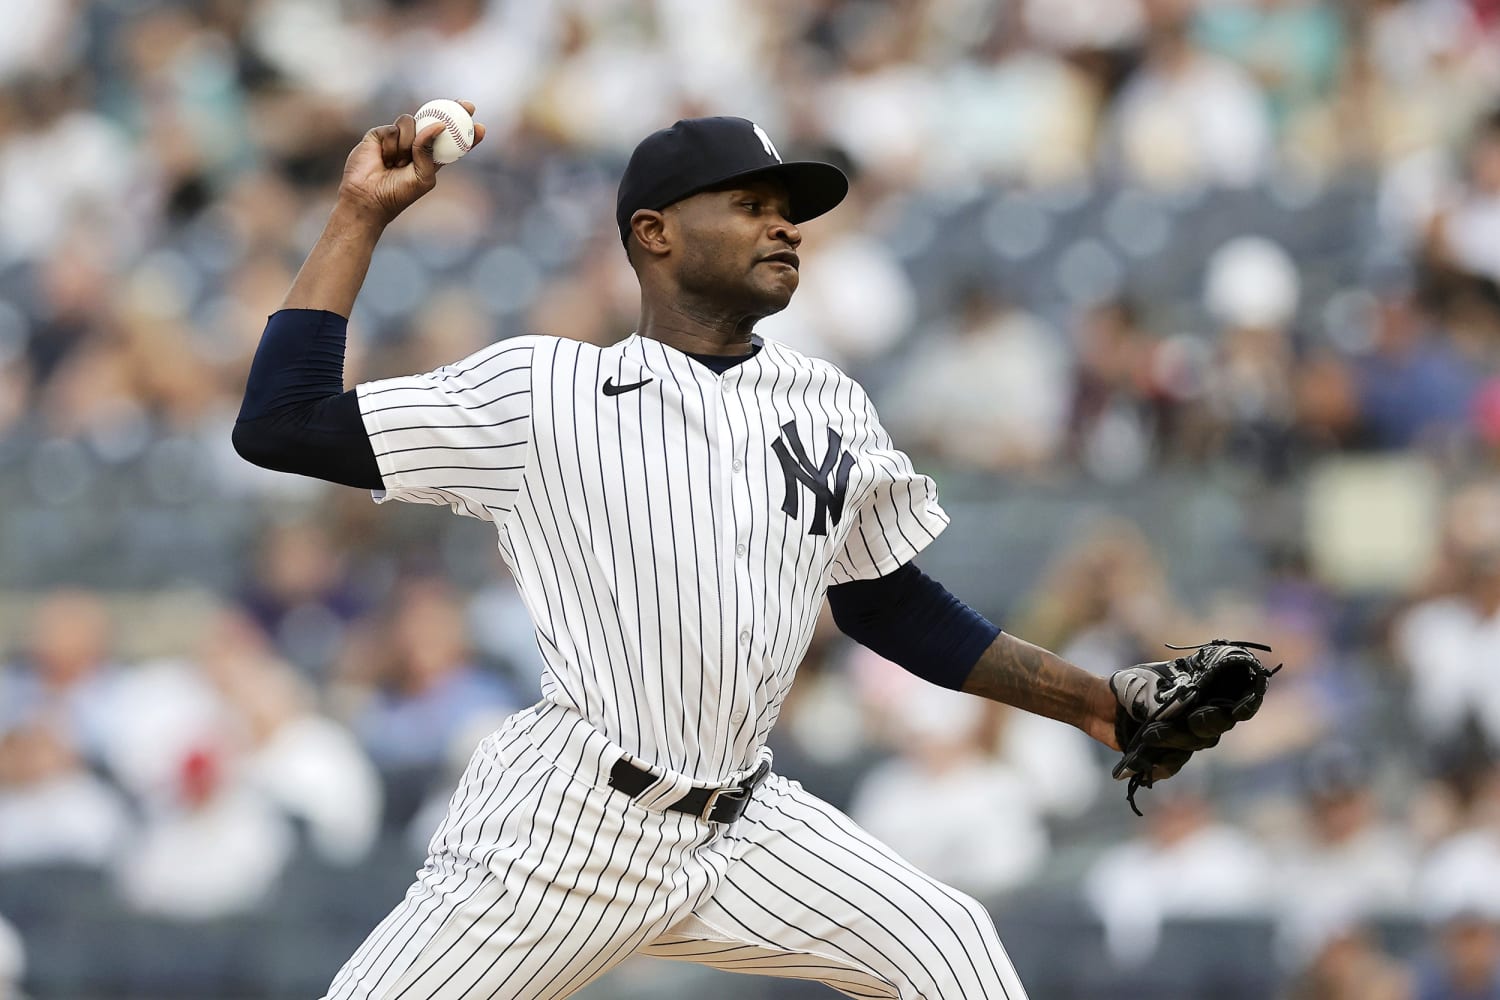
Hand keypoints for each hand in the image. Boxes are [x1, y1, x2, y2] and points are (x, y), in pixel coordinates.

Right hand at [336, 100, 485, 226]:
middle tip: (468, 105)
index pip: (451, 143)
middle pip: (436, 122)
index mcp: (430, 159)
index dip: (466, 134)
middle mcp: (416, 145)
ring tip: (397, 163)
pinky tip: (384, 158)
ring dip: (409, 143)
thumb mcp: (423, 176)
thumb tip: (438, 125)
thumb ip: (431, 152)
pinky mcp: (381, 134)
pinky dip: (392, 143)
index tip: (480, 127)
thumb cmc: (398, 193)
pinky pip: (394, 128)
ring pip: (413, 123)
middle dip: (453, 111)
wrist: (367, 197)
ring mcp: (398, 138)